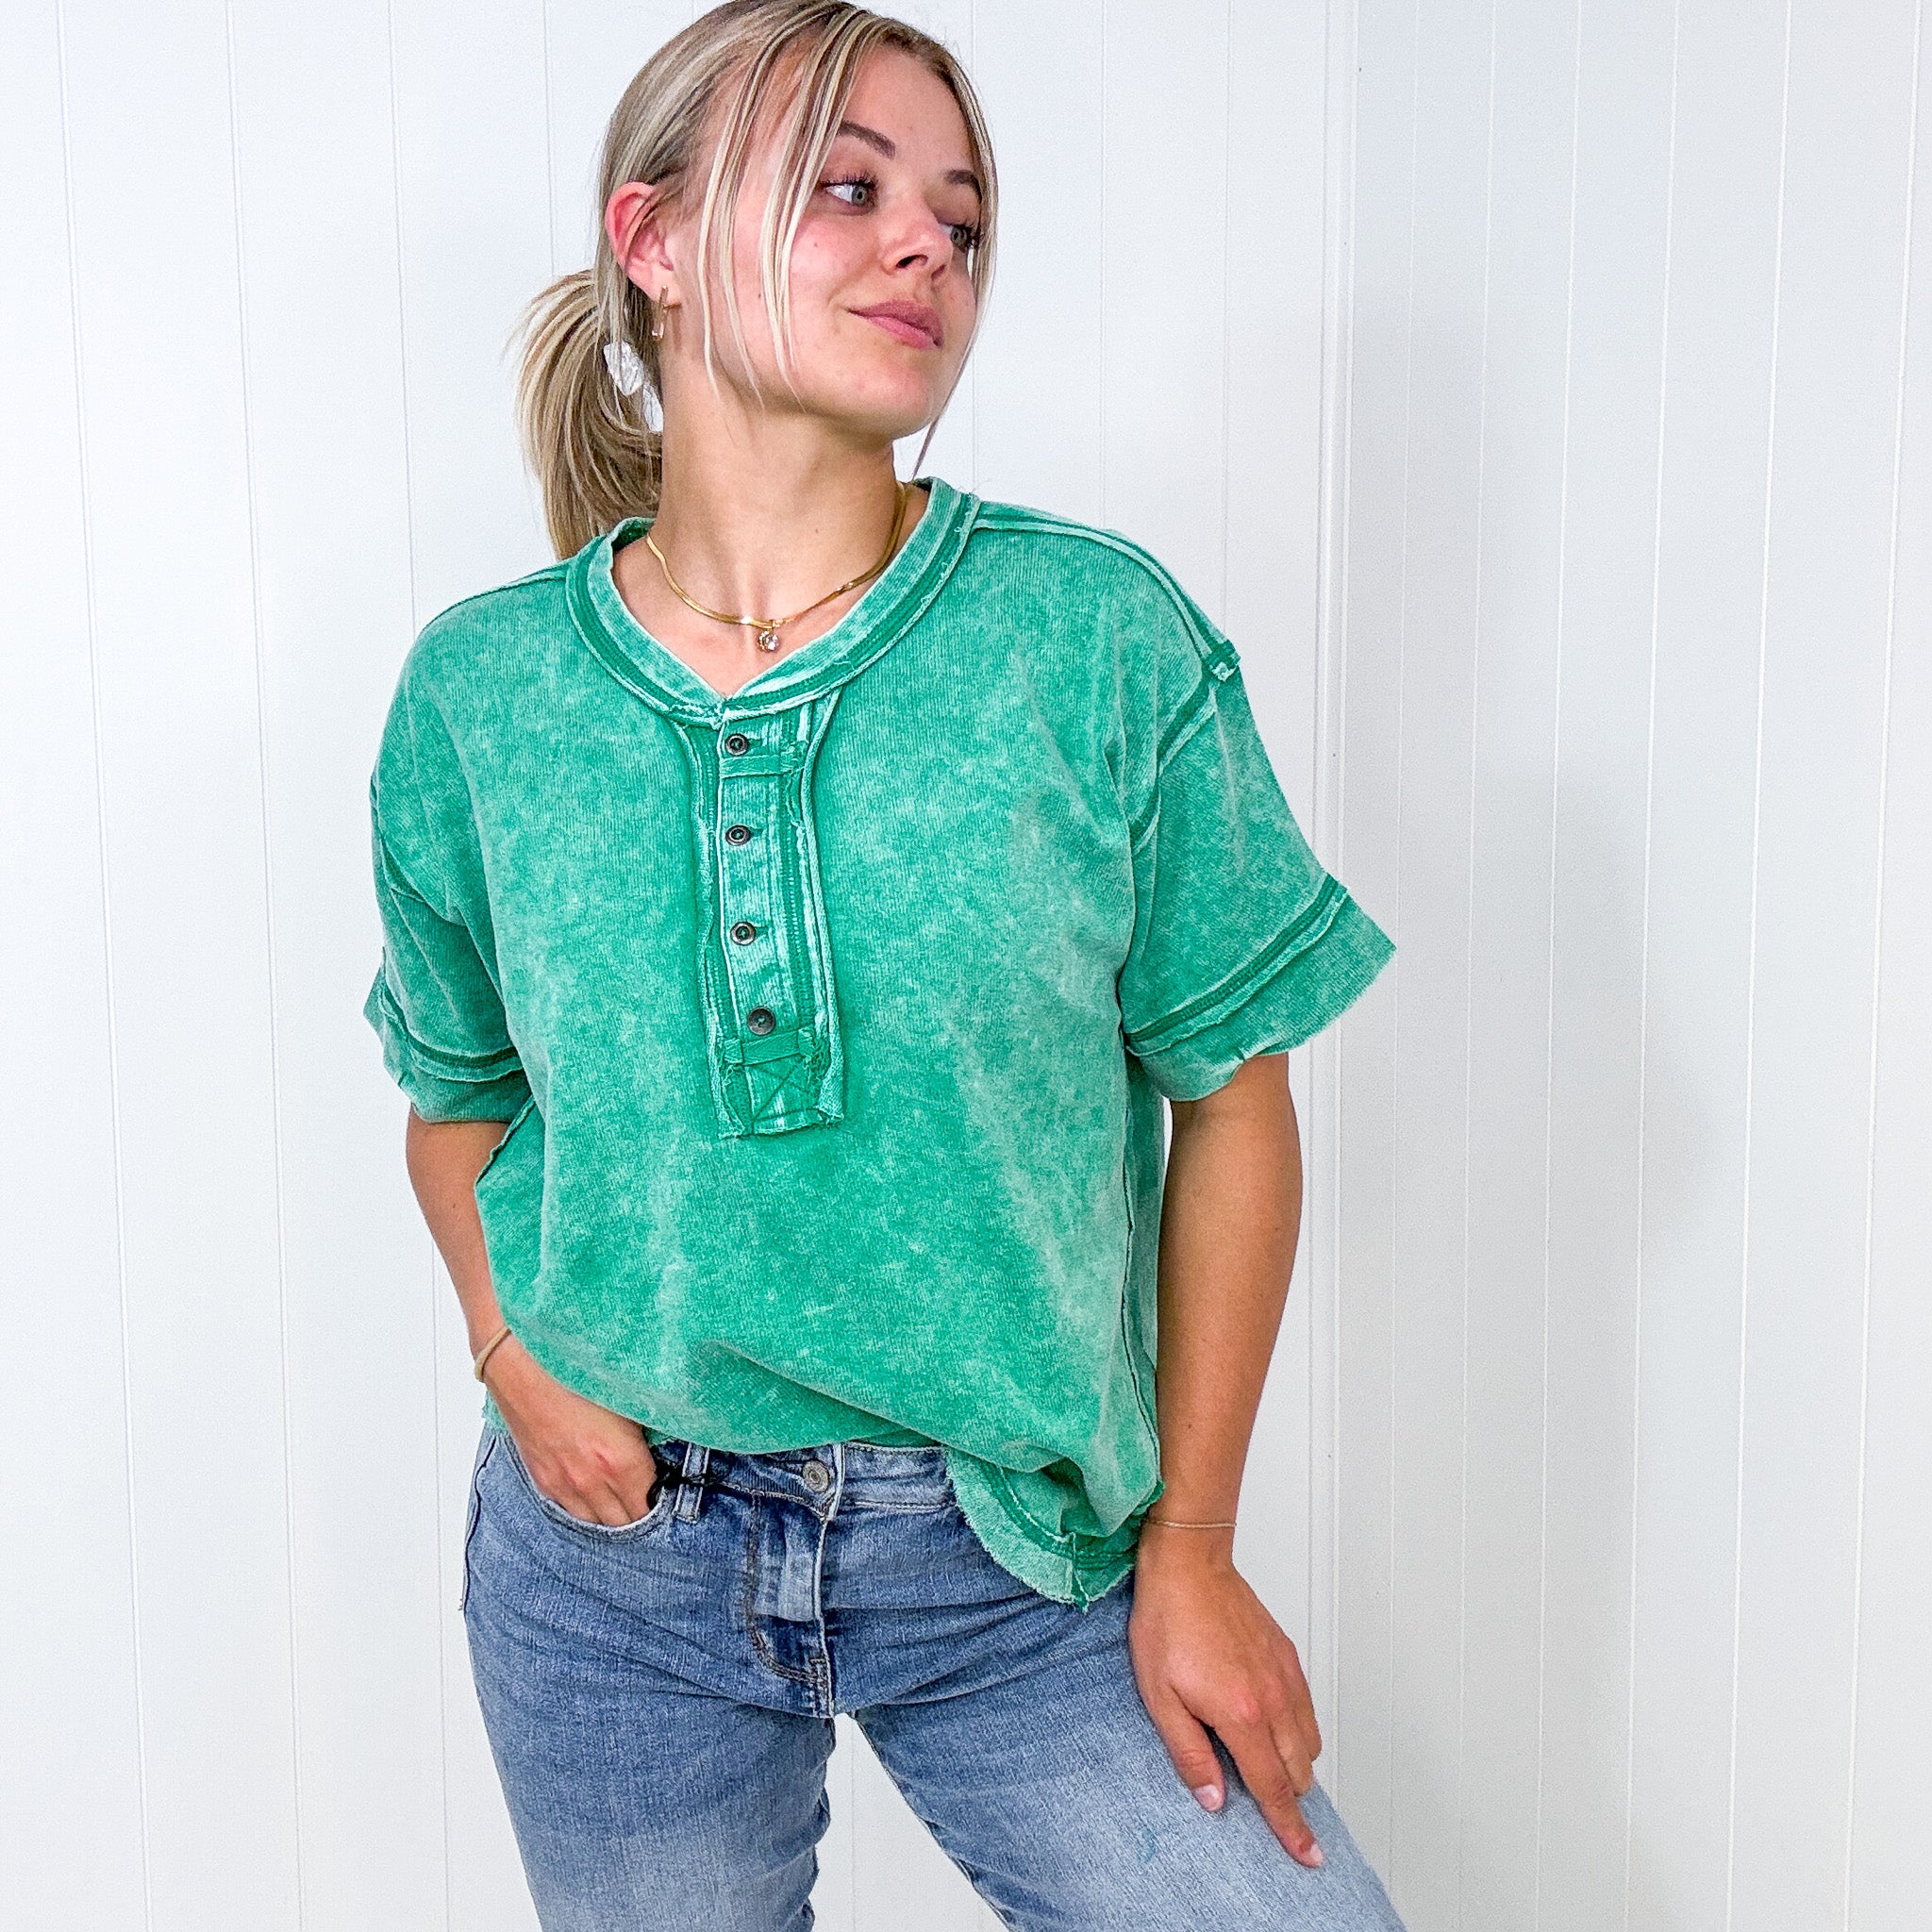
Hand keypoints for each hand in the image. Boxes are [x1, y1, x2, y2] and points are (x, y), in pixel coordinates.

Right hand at [483, 1333, 661, 1526]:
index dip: (662, 1502)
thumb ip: (651, 1432)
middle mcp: (593, 1482)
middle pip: (625, 1523)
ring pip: (597, 1523)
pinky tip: (594, 1494)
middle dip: (638, 1513)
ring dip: (612, 1515)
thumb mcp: (628, 1400)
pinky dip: (586, 1509)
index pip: (652, 1507)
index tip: (666, 1492)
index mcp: (622, 1462)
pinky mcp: (544, 1483)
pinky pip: (571, 1512)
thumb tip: (668, 1448)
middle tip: (646, 1496)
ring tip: (622, 1499)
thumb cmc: (580, 1377)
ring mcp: (565, 1486)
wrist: (526, 1368)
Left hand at [1127, 1533, 1325, 1867]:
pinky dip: (1298, 1730)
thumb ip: (1190, 1754)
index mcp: (1242, 1715)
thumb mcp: (1160, 1697)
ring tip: (1264, 1765)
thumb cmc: (1168, 1623)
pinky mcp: (1287, 1656)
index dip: (1290, 1829)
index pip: (1274, 1788)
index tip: (1307, 1855)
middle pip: (1300, 1771)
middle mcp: (1273, 1699)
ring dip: (1294, 1764)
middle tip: (1267, 1805)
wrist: (1189, 1566)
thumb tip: (1214, 1799)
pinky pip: (1307, 1709)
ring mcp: (1285, 1676)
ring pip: (1309, 1742)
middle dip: (1288, 1796)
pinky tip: (1271, 1725)